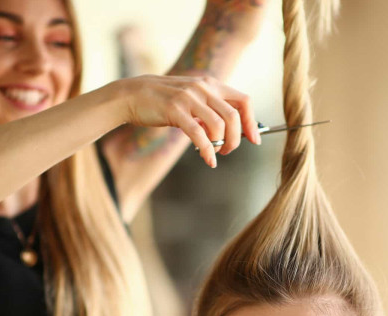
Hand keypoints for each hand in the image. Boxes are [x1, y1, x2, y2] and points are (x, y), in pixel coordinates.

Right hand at [113, 74, 260, 166]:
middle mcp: (203, 88)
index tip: (254, 139)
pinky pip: (199, 134)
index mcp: (210, 84)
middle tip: (228, 151)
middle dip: (237, 139)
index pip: (243, 101)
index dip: (252, 122)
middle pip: (234, 116)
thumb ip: (210, 109)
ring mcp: (189, 98)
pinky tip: (208, 160)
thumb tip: (231, 130)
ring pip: (219, 125)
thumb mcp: (191, 98)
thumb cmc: (163, 101)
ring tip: (216, 154)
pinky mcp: (175, 111)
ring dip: (222, 145)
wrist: (132, 95)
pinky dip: (207, 150)